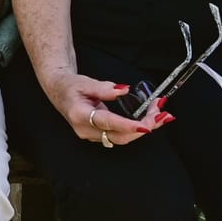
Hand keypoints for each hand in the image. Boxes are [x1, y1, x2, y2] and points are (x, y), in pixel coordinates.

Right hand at [42, 70, 163, 149]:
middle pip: (120, 136)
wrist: (59, 91)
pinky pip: (121, 136)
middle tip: (162, 114)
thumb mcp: (85, 82)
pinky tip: (150, 120)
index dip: (128, 126)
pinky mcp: (99, 135)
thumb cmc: (70, 86)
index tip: (146, 126)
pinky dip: (137, 129)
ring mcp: (92, 135)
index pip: (107, 123)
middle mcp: (86, 130)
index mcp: (80, 115)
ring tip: (162, 116)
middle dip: (144, 127)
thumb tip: (123, 90)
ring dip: (144, 128)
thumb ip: (104, 88)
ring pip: (123, 138)